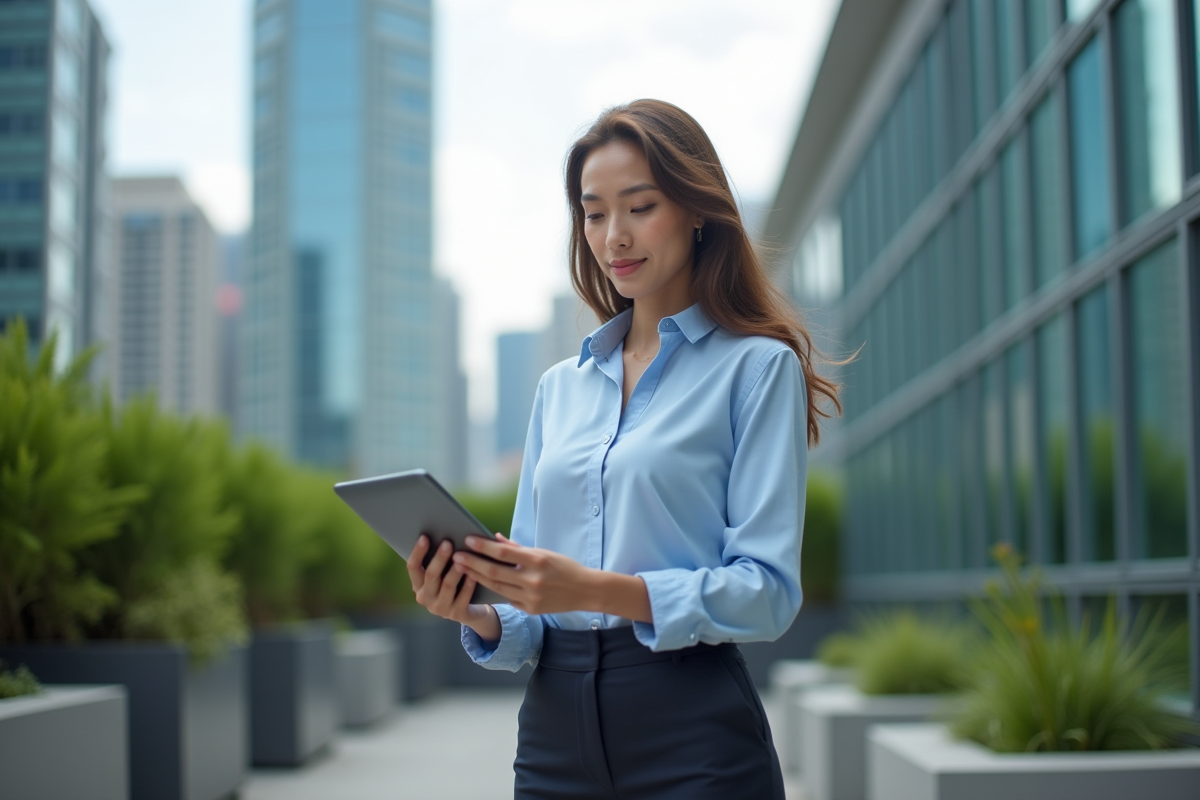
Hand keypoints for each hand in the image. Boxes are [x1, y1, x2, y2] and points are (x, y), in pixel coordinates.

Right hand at [407, 535, 498, 638]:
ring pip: (447, 585)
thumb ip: (440, 560)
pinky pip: (463, 597)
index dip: (418, 552)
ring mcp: (440, 608)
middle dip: (439, 558)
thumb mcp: (443, 574)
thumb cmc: (454, 584)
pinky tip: (473, 574)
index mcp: (418, 585)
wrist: (469, 610)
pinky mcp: (457, 614)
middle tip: (448, 542)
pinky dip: (468, 584)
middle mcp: (425, 598)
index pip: (412, 567)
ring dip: (455, 570)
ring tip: (462, 558)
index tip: (425, 537)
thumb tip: (445, 536)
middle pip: (431, 575)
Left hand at [451, 533, 598, 615]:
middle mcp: (532, 580)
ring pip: (496, 587)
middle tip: (456, 556)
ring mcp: (530, 597)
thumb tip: (495, 539)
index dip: (483, 546)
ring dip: (476, 577)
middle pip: (494, 572)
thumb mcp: (544, 553)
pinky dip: (493, 590)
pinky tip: (479, 583)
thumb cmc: (563, 567)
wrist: (585, 591)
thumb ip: (518, 548)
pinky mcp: (530, 610)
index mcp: (537, 561)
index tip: (468, 539)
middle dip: (472, 563)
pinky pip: (506, 598)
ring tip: (462, 568)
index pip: (503, 553)